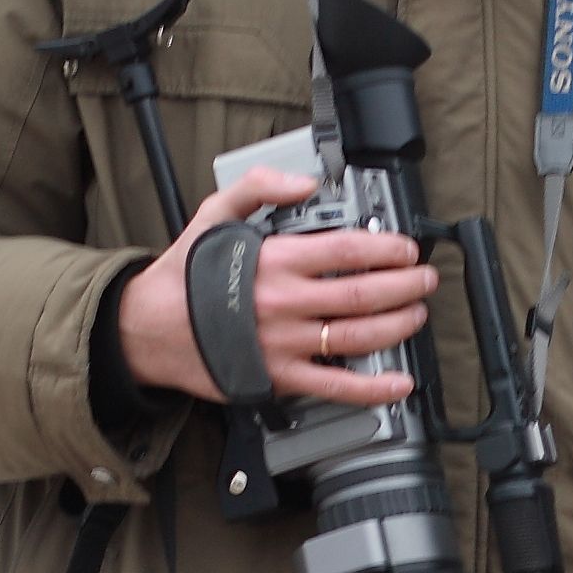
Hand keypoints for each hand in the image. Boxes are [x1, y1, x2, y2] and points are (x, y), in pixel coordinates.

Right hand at [116, 158, 439, 405]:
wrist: (147, 328)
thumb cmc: (184, 275)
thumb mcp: (214, 213)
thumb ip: (259, 187)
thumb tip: (304, 183)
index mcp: (275, 260)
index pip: (348, 250)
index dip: (387, 249)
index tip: (406, 249)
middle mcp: (284, 302)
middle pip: (362, 294)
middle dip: (405, 286)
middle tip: (425, 280)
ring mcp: (285, 343)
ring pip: (357, 336)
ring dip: (397, 326)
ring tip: (417, 314)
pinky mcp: (279, 377)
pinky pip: (335, 386)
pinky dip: (372, 389)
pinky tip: (399, 383)